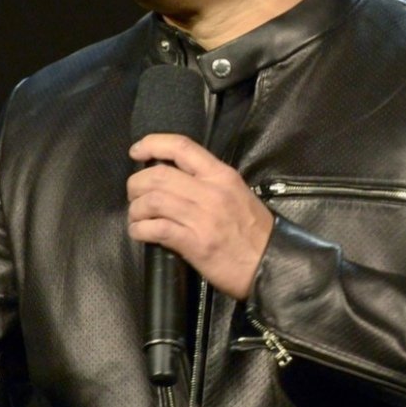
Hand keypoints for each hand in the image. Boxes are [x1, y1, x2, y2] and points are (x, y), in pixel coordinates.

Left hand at [127, 134, 275, 299]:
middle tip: (134, 195)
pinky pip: (156, 229)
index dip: (153, 144)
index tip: (137, 151)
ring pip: (153, 200)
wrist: (270, 263)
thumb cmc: (254, 231)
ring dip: (136, 209)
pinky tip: (140, 232)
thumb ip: (209, 182)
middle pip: (158, 175)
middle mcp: (211, 192)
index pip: (182, 147)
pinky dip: (140, 229)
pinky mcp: (194, 243)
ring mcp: (202, 217)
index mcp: (222, 176)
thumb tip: (174, 177)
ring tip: (138, 217)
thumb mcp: (237, 193)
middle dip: (136, 184)